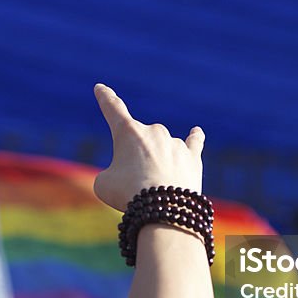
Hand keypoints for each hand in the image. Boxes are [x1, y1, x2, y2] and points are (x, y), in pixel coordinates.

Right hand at [92, 84, 204, 211]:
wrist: (165, 209)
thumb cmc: (129, 195)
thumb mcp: (104, 185)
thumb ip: (112, 173)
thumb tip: (128, 175)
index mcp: (127, 132)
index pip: (113, 109)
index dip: (105, 98)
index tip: (101, 88)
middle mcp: (153, 131)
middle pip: (139, 142)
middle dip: (134, 162)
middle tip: (135, 186)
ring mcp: (174, 142)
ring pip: (160, 149)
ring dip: (155, 166)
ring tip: (155, 189)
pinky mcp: (192, 157)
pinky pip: (193, 142)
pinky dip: (194, 138)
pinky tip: (196, 132)